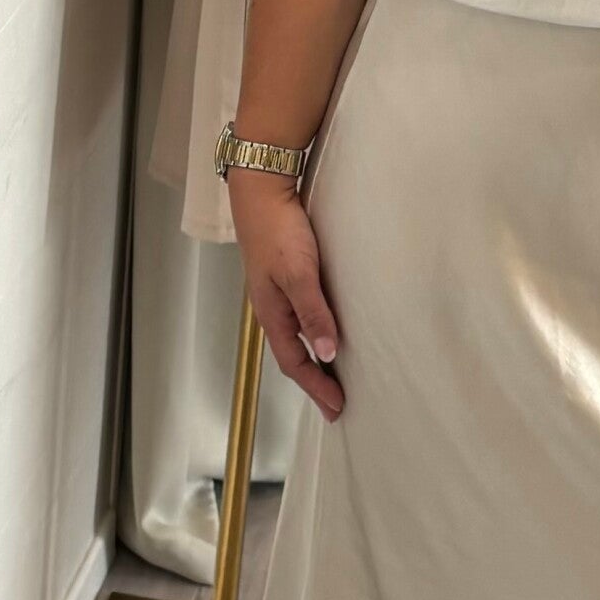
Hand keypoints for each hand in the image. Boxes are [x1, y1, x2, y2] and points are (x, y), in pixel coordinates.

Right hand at [230, 173, 344, 420]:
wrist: (262, 190)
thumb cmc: (279, 231)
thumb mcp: (299, 274)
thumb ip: (313, 313)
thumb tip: (327, 354)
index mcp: (272, 314)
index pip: (295, 363)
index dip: (316, 387)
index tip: (337, 408)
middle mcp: (274, 308)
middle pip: (294, 355)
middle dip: (314, 381)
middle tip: (336, 404)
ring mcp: (279, 293)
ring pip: (298, 337)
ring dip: (315, 360)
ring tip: (335, 376)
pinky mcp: (288, 277)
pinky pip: (303, 317)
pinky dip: (316, 334)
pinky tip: (328, 331)